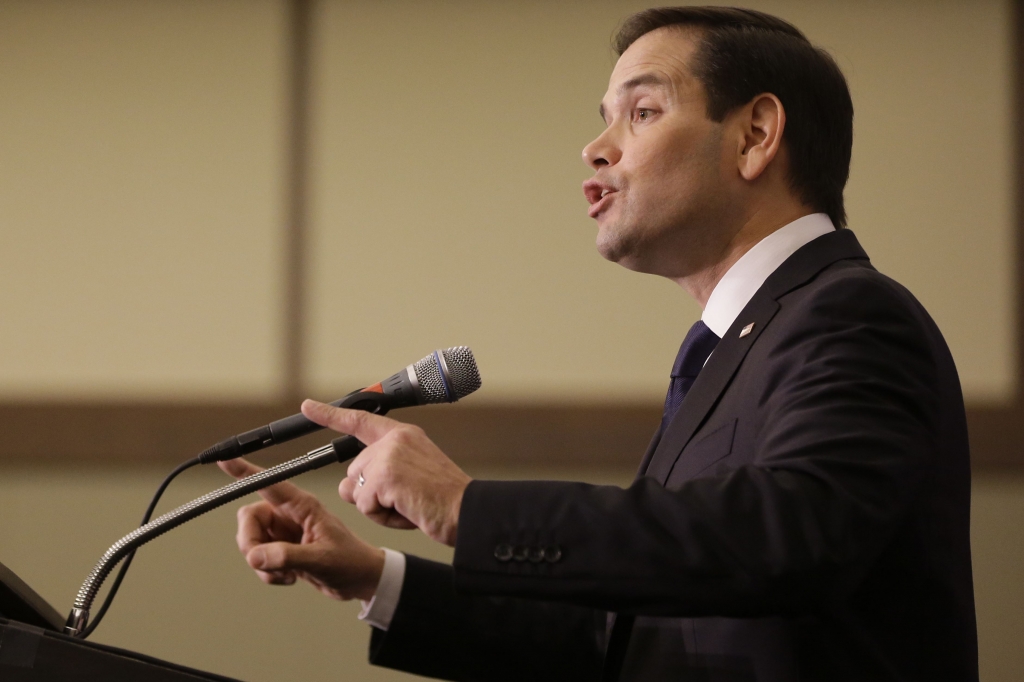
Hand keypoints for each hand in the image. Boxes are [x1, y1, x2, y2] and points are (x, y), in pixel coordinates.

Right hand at [218, 458, 384, 601]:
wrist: (359, 580)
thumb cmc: (350, 562)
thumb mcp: (321, 559)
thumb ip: (287, 556)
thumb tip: (255, 556)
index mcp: (303, 506)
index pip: (269, 483)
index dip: (245, 470)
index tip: (224, 459)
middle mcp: (289, 514)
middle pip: (248, 517)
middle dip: (249, 542)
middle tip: (261, 562)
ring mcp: (284, 532)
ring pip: (250, 539)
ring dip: (260, 562)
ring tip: (285, 573)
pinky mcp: (281, 549)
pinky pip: (257, 557)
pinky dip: (266, 571)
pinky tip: (288, 578)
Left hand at [301, 399, 471, 546]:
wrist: (466, 511)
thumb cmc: (444, 500)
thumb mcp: (409, 477)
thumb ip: (379, 474)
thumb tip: (346, 487)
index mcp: (403, 435)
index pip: (360, 420)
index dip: (331, 414)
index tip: (309, 406)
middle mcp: (394, 440)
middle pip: (354, 472)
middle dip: (371, 494)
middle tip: (406, 499)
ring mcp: (388, 456)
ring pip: (356, 491)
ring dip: (377, 507)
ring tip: (409, 505)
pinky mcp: (385, 476)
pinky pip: (365, 505)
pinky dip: (383, 516)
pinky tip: (407, 510)